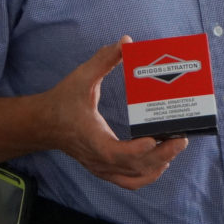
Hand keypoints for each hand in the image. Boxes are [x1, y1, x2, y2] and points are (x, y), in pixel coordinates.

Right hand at [43, 37, 187, 189]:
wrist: (42, 124)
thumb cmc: (62, 100)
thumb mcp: (81, 77)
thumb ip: (103, 59)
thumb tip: (126, 42)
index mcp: (91, 138)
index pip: (114, 153)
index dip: (136, 150)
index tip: (154, 140)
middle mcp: (97, 159)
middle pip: (133, 167)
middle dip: (161, 155)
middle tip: (181, 139)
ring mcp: (101, 168)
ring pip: (134, 178)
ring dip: (157, 166)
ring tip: (175, 146)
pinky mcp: (104, 169)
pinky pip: (130, 181)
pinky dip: (148, 174)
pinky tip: (162, 161)